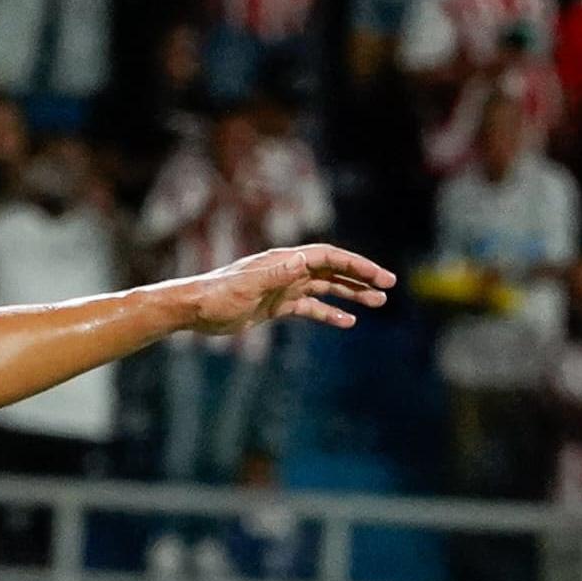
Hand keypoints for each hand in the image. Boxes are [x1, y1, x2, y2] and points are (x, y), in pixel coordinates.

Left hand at [176, 244, 398, 335]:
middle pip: (333, 270)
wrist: (194, 310)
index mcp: (284, 261)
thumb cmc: (217, 296)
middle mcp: (288, 270)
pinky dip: (328, 314)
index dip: (356, 265)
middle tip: (388, 288)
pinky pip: (310, 308)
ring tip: (377, 303)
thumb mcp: (247, 286)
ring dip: (351, 294)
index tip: (380, 277)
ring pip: (325, 288)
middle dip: (361, 277)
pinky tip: (346, 322)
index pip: (329, 258)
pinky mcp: (276, 305)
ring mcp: (284, 287)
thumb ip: (276, 274)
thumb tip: (305, 260)